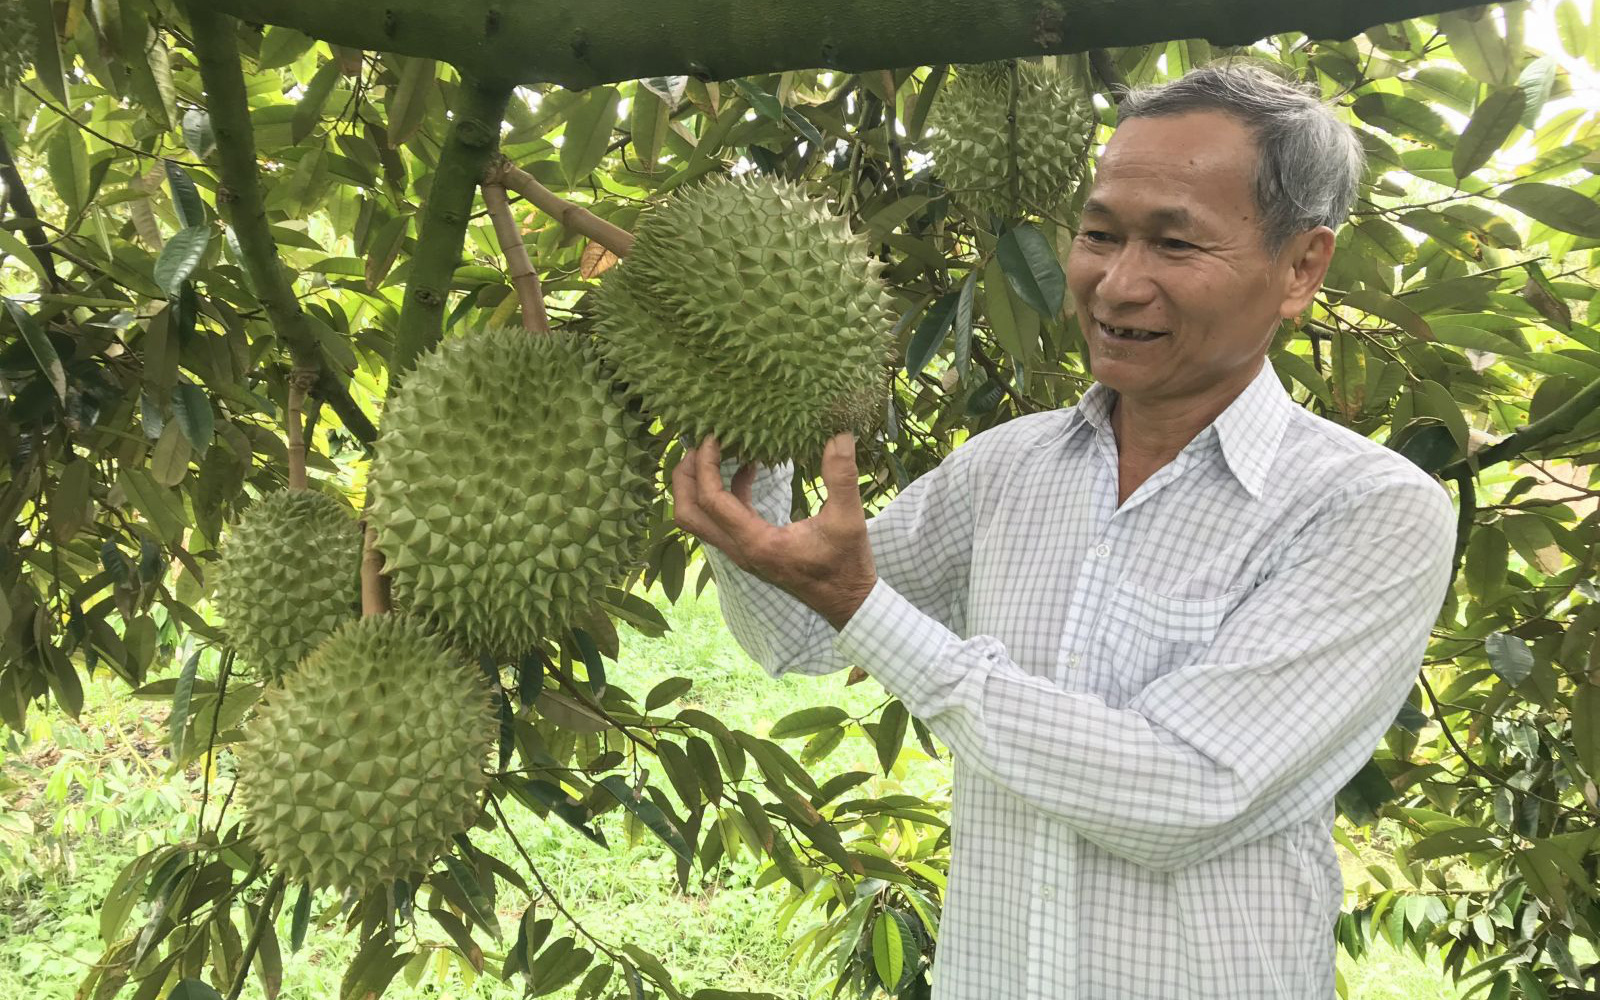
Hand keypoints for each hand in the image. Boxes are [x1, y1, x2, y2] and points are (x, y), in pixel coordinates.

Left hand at [670, 432, 876, 630]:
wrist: (846, 601)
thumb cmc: (847, 565)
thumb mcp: (848, 519)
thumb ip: (842, 477)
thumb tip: (840, 436)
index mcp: (757, 543)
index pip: (711, 501)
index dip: (706, 465)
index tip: (714, 436)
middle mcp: (740, 550)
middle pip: (687, 514)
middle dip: (685, 476)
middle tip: (700, 442)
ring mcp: (741, 551)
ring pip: (698, 519)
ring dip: (698, 485)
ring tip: (715, 450)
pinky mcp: (749, 548)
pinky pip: (720, 518)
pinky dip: (722, 492)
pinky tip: (747, 469)